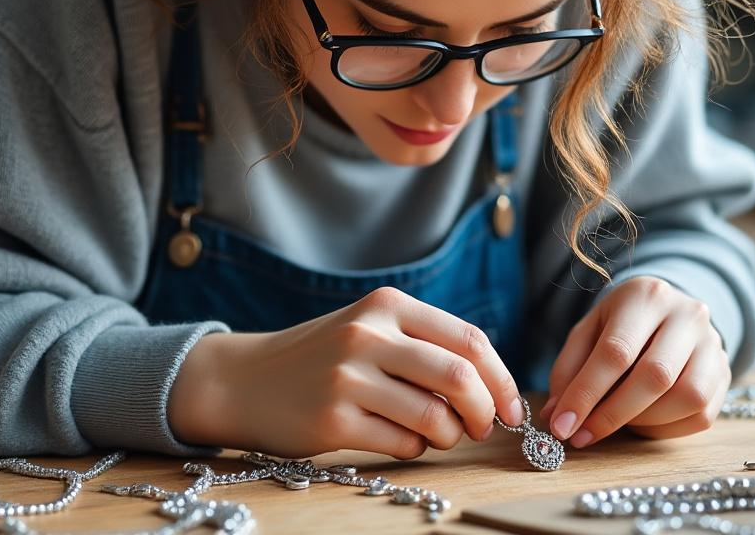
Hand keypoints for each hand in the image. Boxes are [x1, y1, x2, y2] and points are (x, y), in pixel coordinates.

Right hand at [168, 286, 525, 458]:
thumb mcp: (369, 330)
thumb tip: (492, 388)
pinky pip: (404, 444)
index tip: (511, 407)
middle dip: (486, 411)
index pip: (470, 340)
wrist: (243, 380)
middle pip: (461, 376)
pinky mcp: (333, 420)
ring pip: (436, 416)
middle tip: (485, 428)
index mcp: (387, 306)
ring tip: (440, 435)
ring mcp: (348, 378)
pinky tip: (400, 439)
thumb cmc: (321, 359)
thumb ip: (423, 346)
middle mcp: (368, 335)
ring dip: (451, 435)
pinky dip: (416, 448)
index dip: (501, 379)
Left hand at [539, 275, 728, 447]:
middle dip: (612, 413)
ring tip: (615, 421)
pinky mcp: (725, 373)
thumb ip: (569, 370)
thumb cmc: (621, 325)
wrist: (669, 313)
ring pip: (686, 397)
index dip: (586, 393)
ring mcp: (713, 344)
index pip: (616, 351)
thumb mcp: (588, 332)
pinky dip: (666, 428)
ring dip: (643, 422)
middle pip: (655, 375)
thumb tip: (556, 415)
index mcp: (646, 295)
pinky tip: (642, 422)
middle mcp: (688, 315)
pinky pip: (701, 415)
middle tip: (581, 436)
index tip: (562, 425)